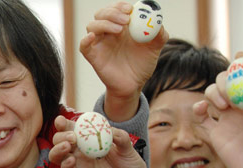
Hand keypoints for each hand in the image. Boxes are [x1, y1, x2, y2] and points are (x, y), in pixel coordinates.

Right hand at [50, 118, 167, 167]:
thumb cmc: (131, 164)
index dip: (63, 124)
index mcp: (89, 138)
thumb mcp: (128, 147)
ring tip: (67, 146)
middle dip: (61, 136)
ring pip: (57, 155)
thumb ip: (119, 136)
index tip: (61, 120)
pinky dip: (65, 165)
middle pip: (60, 140)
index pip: (72, 128)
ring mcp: (79, 164)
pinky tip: (71, 160)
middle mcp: (80, 150)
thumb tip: (109, 129)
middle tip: (72, 138)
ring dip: (57, 149)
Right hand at [82, 2, 167, 120]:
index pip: (115, 9)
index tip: (130, 9)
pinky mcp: (93, 56)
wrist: (134, 85)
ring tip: (119, 30)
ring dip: (104, 24)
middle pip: (101, 14)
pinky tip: (93, 37)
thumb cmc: (142, 64)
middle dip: (112, 13)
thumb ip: (159, 33)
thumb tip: (157, 21)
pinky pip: (83, 46)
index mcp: (121, 26)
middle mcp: (108, 33)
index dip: (120, 6)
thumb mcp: (155, 48)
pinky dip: (85, 40)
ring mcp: (99, 44)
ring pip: (91, 26)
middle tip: (126, 19)